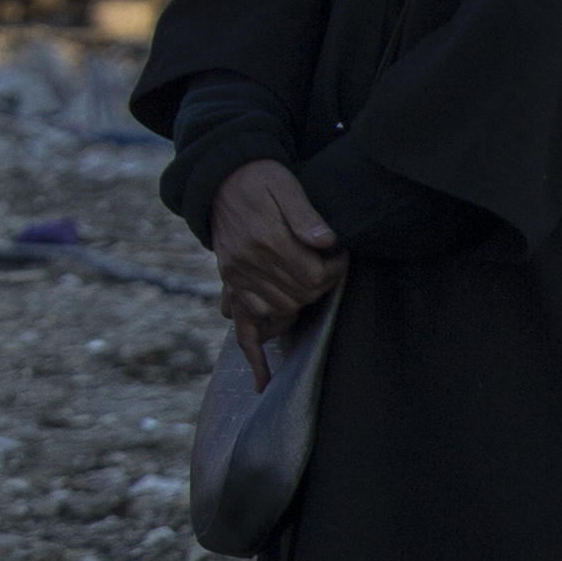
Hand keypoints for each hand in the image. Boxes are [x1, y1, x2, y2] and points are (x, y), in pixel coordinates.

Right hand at [208, 160, 345, 366]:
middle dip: (322, 285)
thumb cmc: (260, 180)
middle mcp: (247, 264)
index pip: (313, 275)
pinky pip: (241, 328)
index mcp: (264, 240)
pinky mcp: (230, 284)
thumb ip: (305, 214)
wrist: (221, 179)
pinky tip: (262, 381)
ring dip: (300, 303)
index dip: (335, 269)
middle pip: (300, 295)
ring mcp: (236, 278)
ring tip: (310, 282)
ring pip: (280, 311)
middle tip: (329, 266)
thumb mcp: (284, 185)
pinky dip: (253, 355)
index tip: (340, 256)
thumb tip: (326, 241)